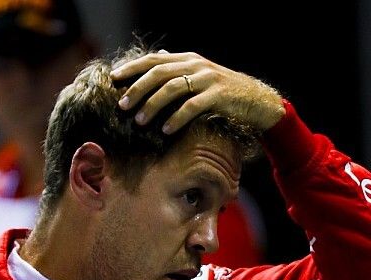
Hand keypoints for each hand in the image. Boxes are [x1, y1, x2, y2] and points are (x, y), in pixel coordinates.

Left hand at [110, 51, 284, 133]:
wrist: (257, 101)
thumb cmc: (224, 93)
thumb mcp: (200, 77)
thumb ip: (178, 69)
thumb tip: (156, 59)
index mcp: (187, 59)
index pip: (153, 60)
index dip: (132, 68)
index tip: (113, 79)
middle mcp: (195, 65)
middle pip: (158, 73)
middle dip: (137, 89)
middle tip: (122, 105)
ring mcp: (207, 79)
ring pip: (172, 88)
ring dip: (153, 105)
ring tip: (140, 121)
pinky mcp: (218, 96)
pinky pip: (192, 106)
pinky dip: (176, 118)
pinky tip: (166, 130)